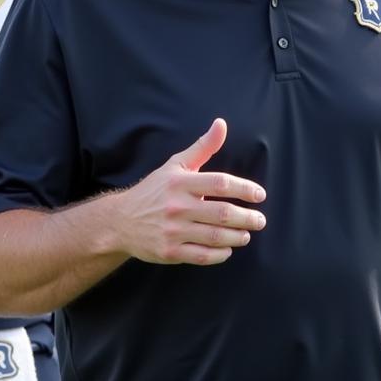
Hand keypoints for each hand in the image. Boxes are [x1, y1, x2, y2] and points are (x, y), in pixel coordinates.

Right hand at [116, 118, 265, 265]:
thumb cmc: (154, 191)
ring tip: (246, 234)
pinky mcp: (169, 252)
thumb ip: (202, 146)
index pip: (220, 183)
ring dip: (237, 237)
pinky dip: (220, 254)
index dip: (244, 189)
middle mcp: (177, 206)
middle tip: (260, 220)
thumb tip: (221, 124)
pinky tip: (227, 249)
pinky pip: (202, 256)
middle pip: (221, 212)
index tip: (259, 195)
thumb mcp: (175, 165)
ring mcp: (173, 231)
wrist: (121, 221)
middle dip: (247, 218)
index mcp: (180, 182)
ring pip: (215, 236)